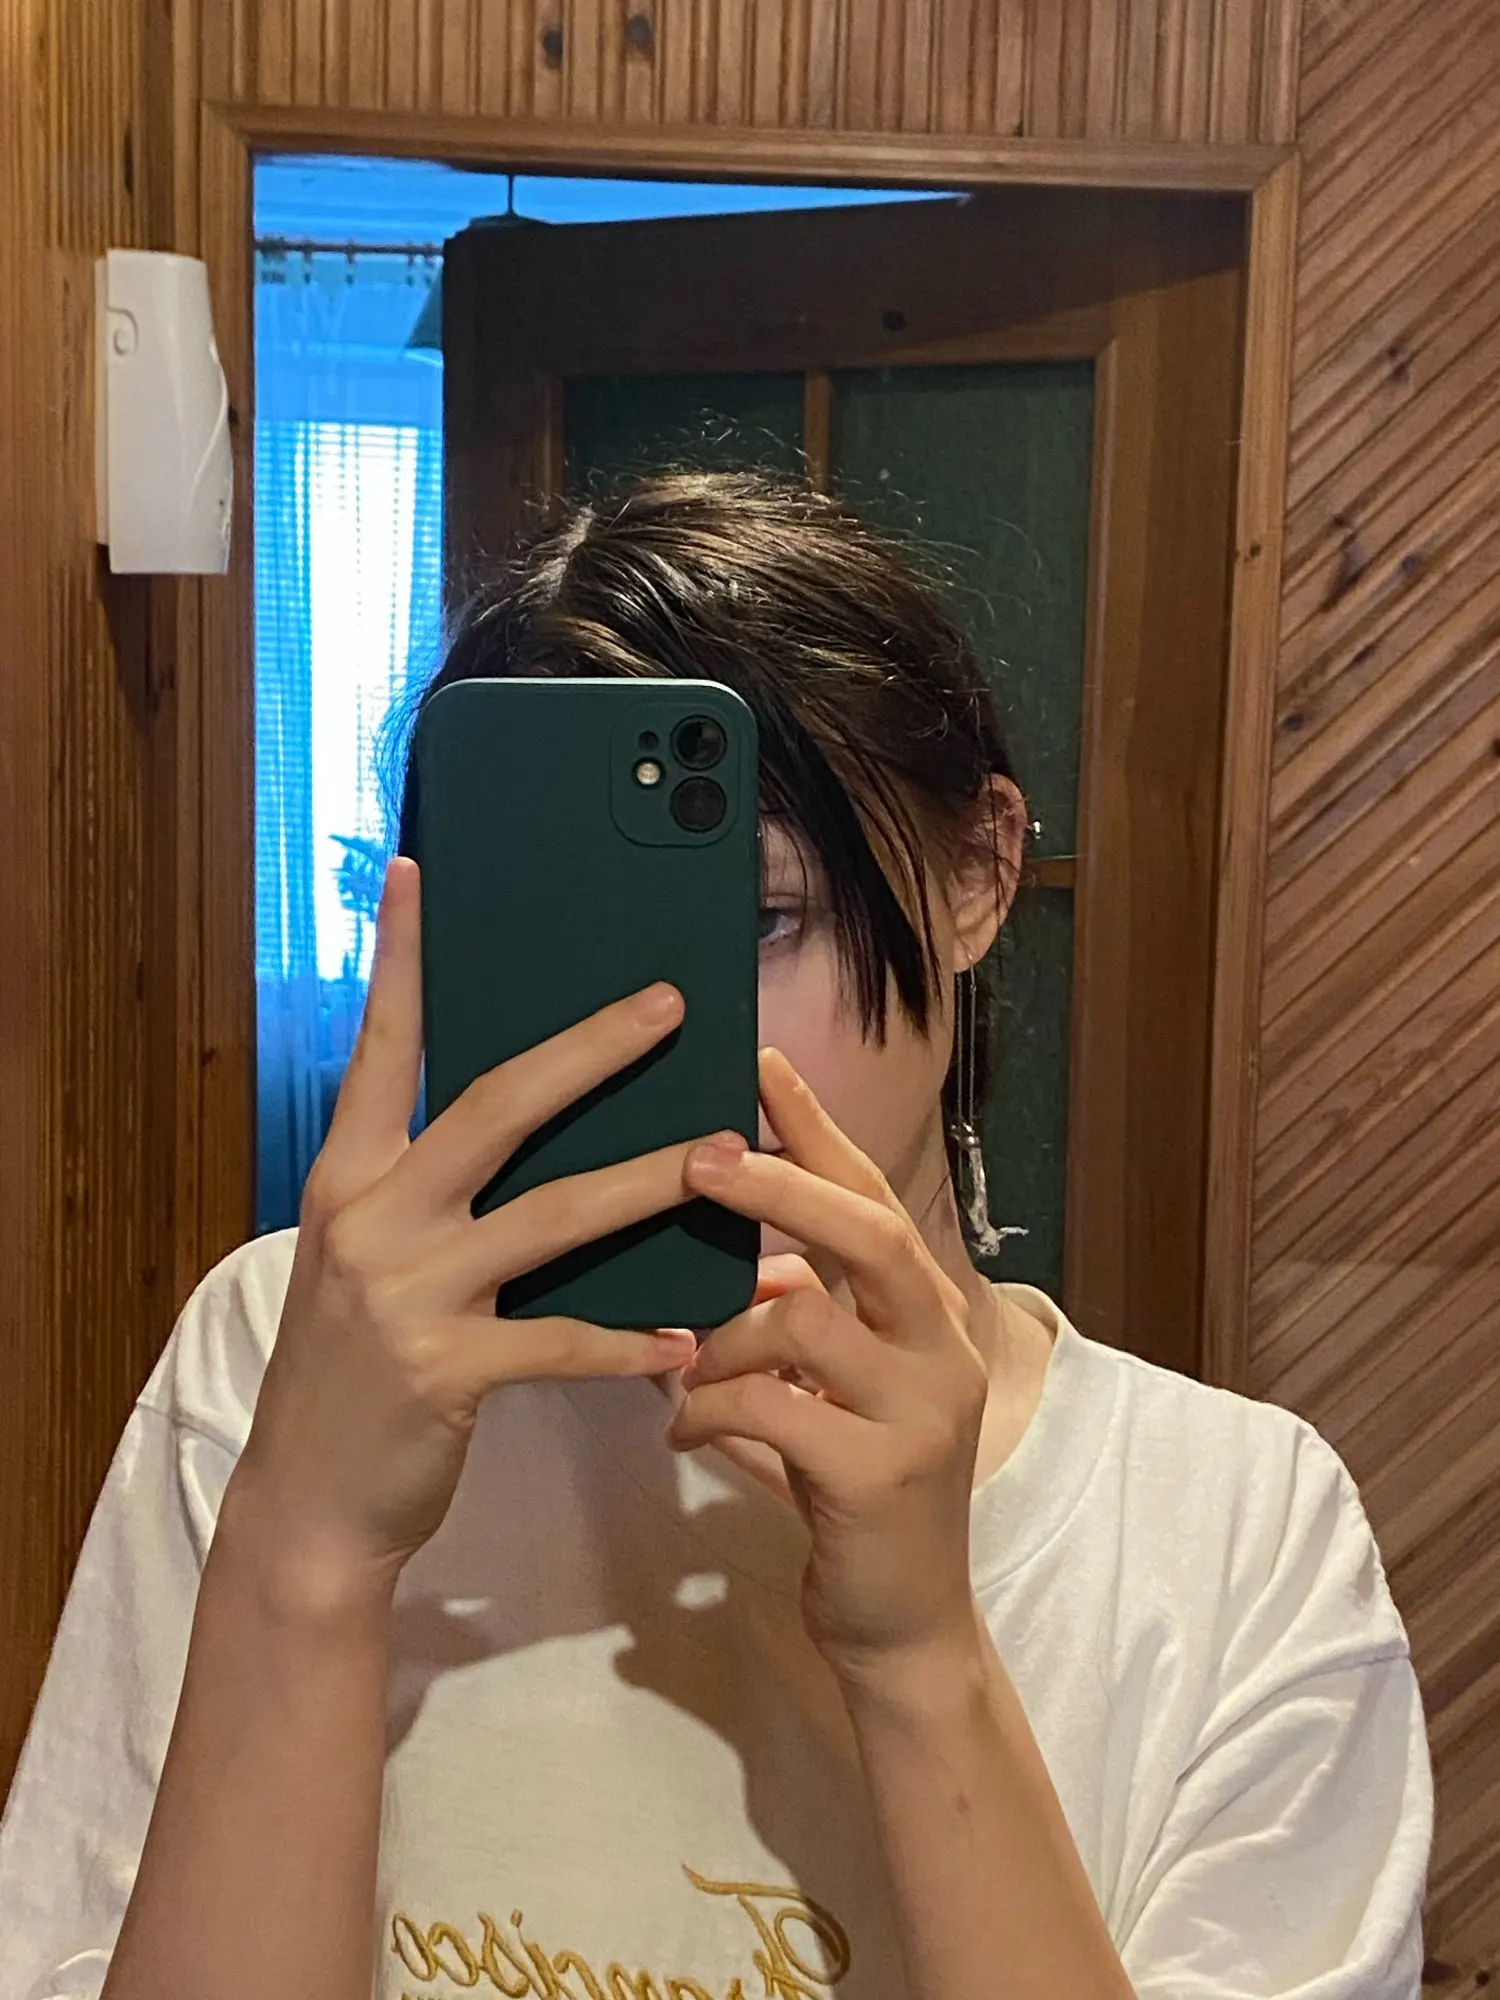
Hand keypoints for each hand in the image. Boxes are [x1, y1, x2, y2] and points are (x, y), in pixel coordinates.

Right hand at [226, 859, 702, 1608]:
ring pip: (553, 1215)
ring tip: (726, 1156)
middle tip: (669, 1004)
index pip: (381, 1048)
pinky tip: (687, 1340)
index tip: (419, 874)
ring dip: (649, 1182)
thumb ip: (432, 1192)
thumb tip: (527, 1121)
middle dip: (588, 1049)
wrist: (307, 1505)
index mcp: (349, 1179)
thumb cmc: (355, 1373)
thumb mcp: (369, 1262)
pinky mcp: (446, 1372)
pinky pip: (561, 1340)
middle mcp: (372, 1219)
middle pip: (494, 1106)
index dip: (402, 960)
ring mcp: (406, 1294)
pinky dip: (629, 1341)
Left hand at [667, 1049, 990, 1675]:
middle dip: (781, 1186)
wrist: (903, 1628)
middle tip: (701, 1154)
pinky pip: (774, 1410)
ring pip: (808, 1322)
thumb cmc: (852, 1494)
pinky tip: (678, 1432)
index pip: (873, 1196)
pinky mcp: (881, 1476)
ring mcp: (922, 1412)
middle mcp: (942, 1347)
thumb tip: (712, 1259)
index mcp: (928, 1314)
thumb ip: (792, 1322)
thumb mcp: (829, 1393)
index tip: (759, 1059)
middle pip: (868, 1233)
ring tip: (678, 1363)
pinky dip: (709, 1409)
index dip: (817, 1128)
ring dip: (723, 1333)